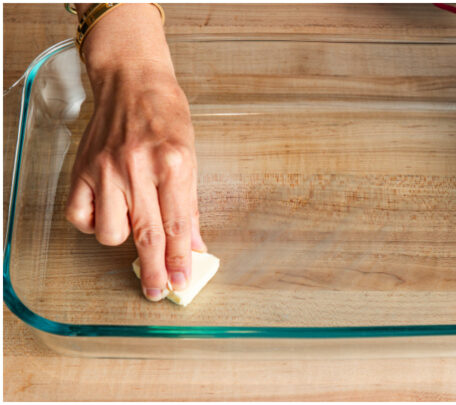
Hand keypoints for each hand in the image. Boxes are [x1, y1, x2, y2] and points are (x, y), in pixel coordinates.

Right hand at [65, 3, 204, 301]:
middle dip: (153, 270)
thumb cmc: (166, 116)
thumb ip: (190, 204)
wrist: (132, 81)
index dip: (179, 259)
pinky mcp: (81, 169)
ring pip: (109, 232)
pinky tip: (106, 214)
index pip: (177, 225)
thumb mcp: (191, 157)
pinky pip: (80, 216)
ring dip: (122, 239)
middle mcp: (138, 169)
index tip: (180, 282)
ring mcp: (105, 170)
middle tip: (156, 290)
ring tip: (132, 224)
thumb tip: (194, 245)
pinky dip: (92, 223)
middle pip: (146, 235)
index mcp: (173, 165)